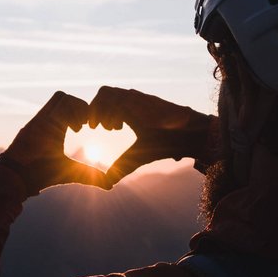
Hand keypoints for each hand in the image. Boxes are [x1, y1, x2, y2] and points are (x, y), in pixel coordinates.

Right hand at [0, 91, 108, 194]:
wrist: (20, 177)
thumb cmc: (42, 174)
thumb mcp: (72, 171)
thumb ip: (89, 175)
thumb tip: (110, 185)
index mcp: (58, 127)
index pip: (73, 107)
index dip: (87, 113)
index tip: (94, 129)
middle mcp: (50, 119)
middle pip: (70, 99)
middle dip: (84, 108)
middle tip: (91, 126)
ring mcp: (44, 117)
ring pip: (64, 97)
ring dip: (78, 108)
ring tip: (81, 127)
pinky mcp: (40, 118)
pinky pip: (59, 100)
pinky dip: (71, 109)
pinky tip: (75, 129)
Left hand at [88, 86, 212, 184]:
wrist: (188, 137)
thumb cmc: (164, 144)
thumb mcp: (137, 157)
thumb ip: (121, 166)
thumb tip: (107, 183)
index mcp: (125, 111)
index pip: (101, 102)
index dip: (91, 113)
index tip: (89, 130)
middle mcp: (129, 102)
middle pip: (102, 93)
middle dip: (92, 109)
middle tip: (92, 128)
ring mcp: (136, 99)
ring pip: (107, 92)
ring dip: (102, 110)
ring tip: (109, 129)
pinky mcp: (144, 100)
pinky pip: (120, 98)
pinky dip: (113, 111)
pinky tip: (120, 128)